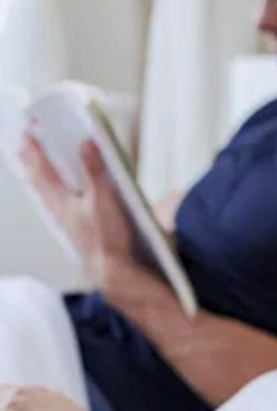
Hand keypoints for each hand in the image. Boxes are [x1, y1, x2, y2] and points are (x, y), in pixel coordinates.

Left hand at [19, 133, 134, 284]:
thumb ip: (95, 170)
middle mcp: (59, 210)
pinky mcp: (76, 229)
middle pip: (39, 182)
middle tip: (23, 150)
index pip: (43, 169)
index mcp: (62, 200)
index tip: (28, 134)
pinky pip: (57, 206)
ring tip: (35, 171)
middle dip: (31, 164)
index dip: (35, 150)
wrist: (111, 268)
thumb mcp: (104, 199)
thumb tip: (85, 144)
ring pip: (46, 195)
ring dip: (39, 179)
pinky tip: (61, 197)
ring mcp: (66, 221)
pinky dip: (53, 196)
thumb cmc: (106, 238)